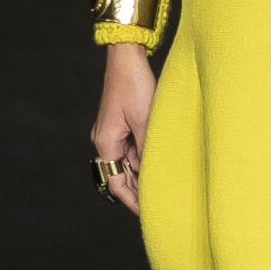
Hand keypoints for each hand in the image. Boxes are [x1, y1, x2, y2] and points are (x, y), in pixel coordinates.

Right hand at [91, 42, 155, 217]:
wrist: (128, 56)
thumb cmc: (135, 86)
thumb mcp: (146, 123)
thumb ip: (147, 152)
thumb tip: (153, 176)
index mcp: (105, 142)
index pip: (116, 183)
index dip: (132, 201)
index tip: (149, 213)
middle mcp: (105, 139)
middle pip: (120, 175)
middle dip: (139, 189)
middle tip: (161, 203)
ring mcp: (112, 131)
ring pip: (128, 162)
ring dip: (143, 173)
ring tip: (165, 185)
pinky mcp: (121, 122)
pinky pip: (132, 148)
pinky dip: (144, 158)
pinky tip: (161, 162)